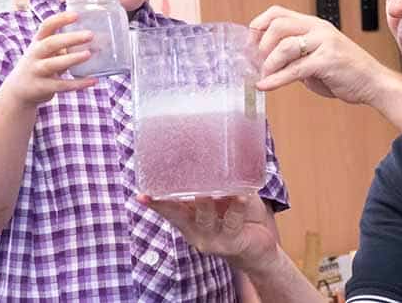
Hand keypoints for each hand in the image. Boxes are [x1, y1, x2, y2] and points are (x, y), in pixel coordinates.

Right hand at [3, 11, 96, 107]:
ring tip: (88, 54)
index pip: (46, 26)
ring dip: (72, 59)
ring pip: (53, 64)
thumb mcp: (49, 53)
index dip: (60, 19)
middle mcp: (35, 54)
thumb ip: (67, 47)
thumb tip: (100, 42)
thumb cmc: (41, 64)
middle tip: (90, 35)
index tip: (76, 15)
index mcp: (38, 42)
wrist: (19, 90)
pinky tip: (93, 80)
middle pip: (50, 43)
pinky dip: (78, 83)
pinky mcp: (42, 87)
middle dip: (70, 39)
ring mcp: (36, 71)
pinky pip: (61, 85)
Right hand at [137, 193, 278, 273]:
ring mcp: (212, 238)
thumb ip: (219, 183)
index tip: (141, 194)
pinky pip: (233, 221)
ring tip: (204, 191)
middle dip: (168, 202)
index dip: (155, 202)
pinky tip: (241, 196)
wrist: (260, 248)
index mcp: (190, 218)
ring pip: (205, 218)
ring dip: (205, 202)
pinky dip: (237, 207)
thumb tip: (218, 153)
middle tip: (164, 185)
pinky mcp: (232, 242)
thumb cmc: (240, 216)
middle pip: (178, 215)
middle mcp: (196, 230)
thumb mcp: (226, 198)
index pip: (169, 209)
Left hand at [250, 5, 387, 104]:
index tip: (249, 44)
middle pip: (278, 25)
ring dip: (268, 64)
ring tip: (263, 76)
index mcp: (313, 24)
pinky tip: (265, 86)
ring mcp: (325, 43)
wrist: (373, 82)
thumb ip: (293, 55)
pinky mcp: (328, 61)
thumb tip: (263, 61)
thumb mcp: (315, 56)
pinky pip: (295, 69)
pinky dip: (275, 79)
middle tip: (254, 62)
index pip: (277, 13)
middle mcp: (318, 28)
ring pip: (285, 46)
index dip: (258, 25)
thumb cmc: (343, 71)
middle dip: (260, 45)